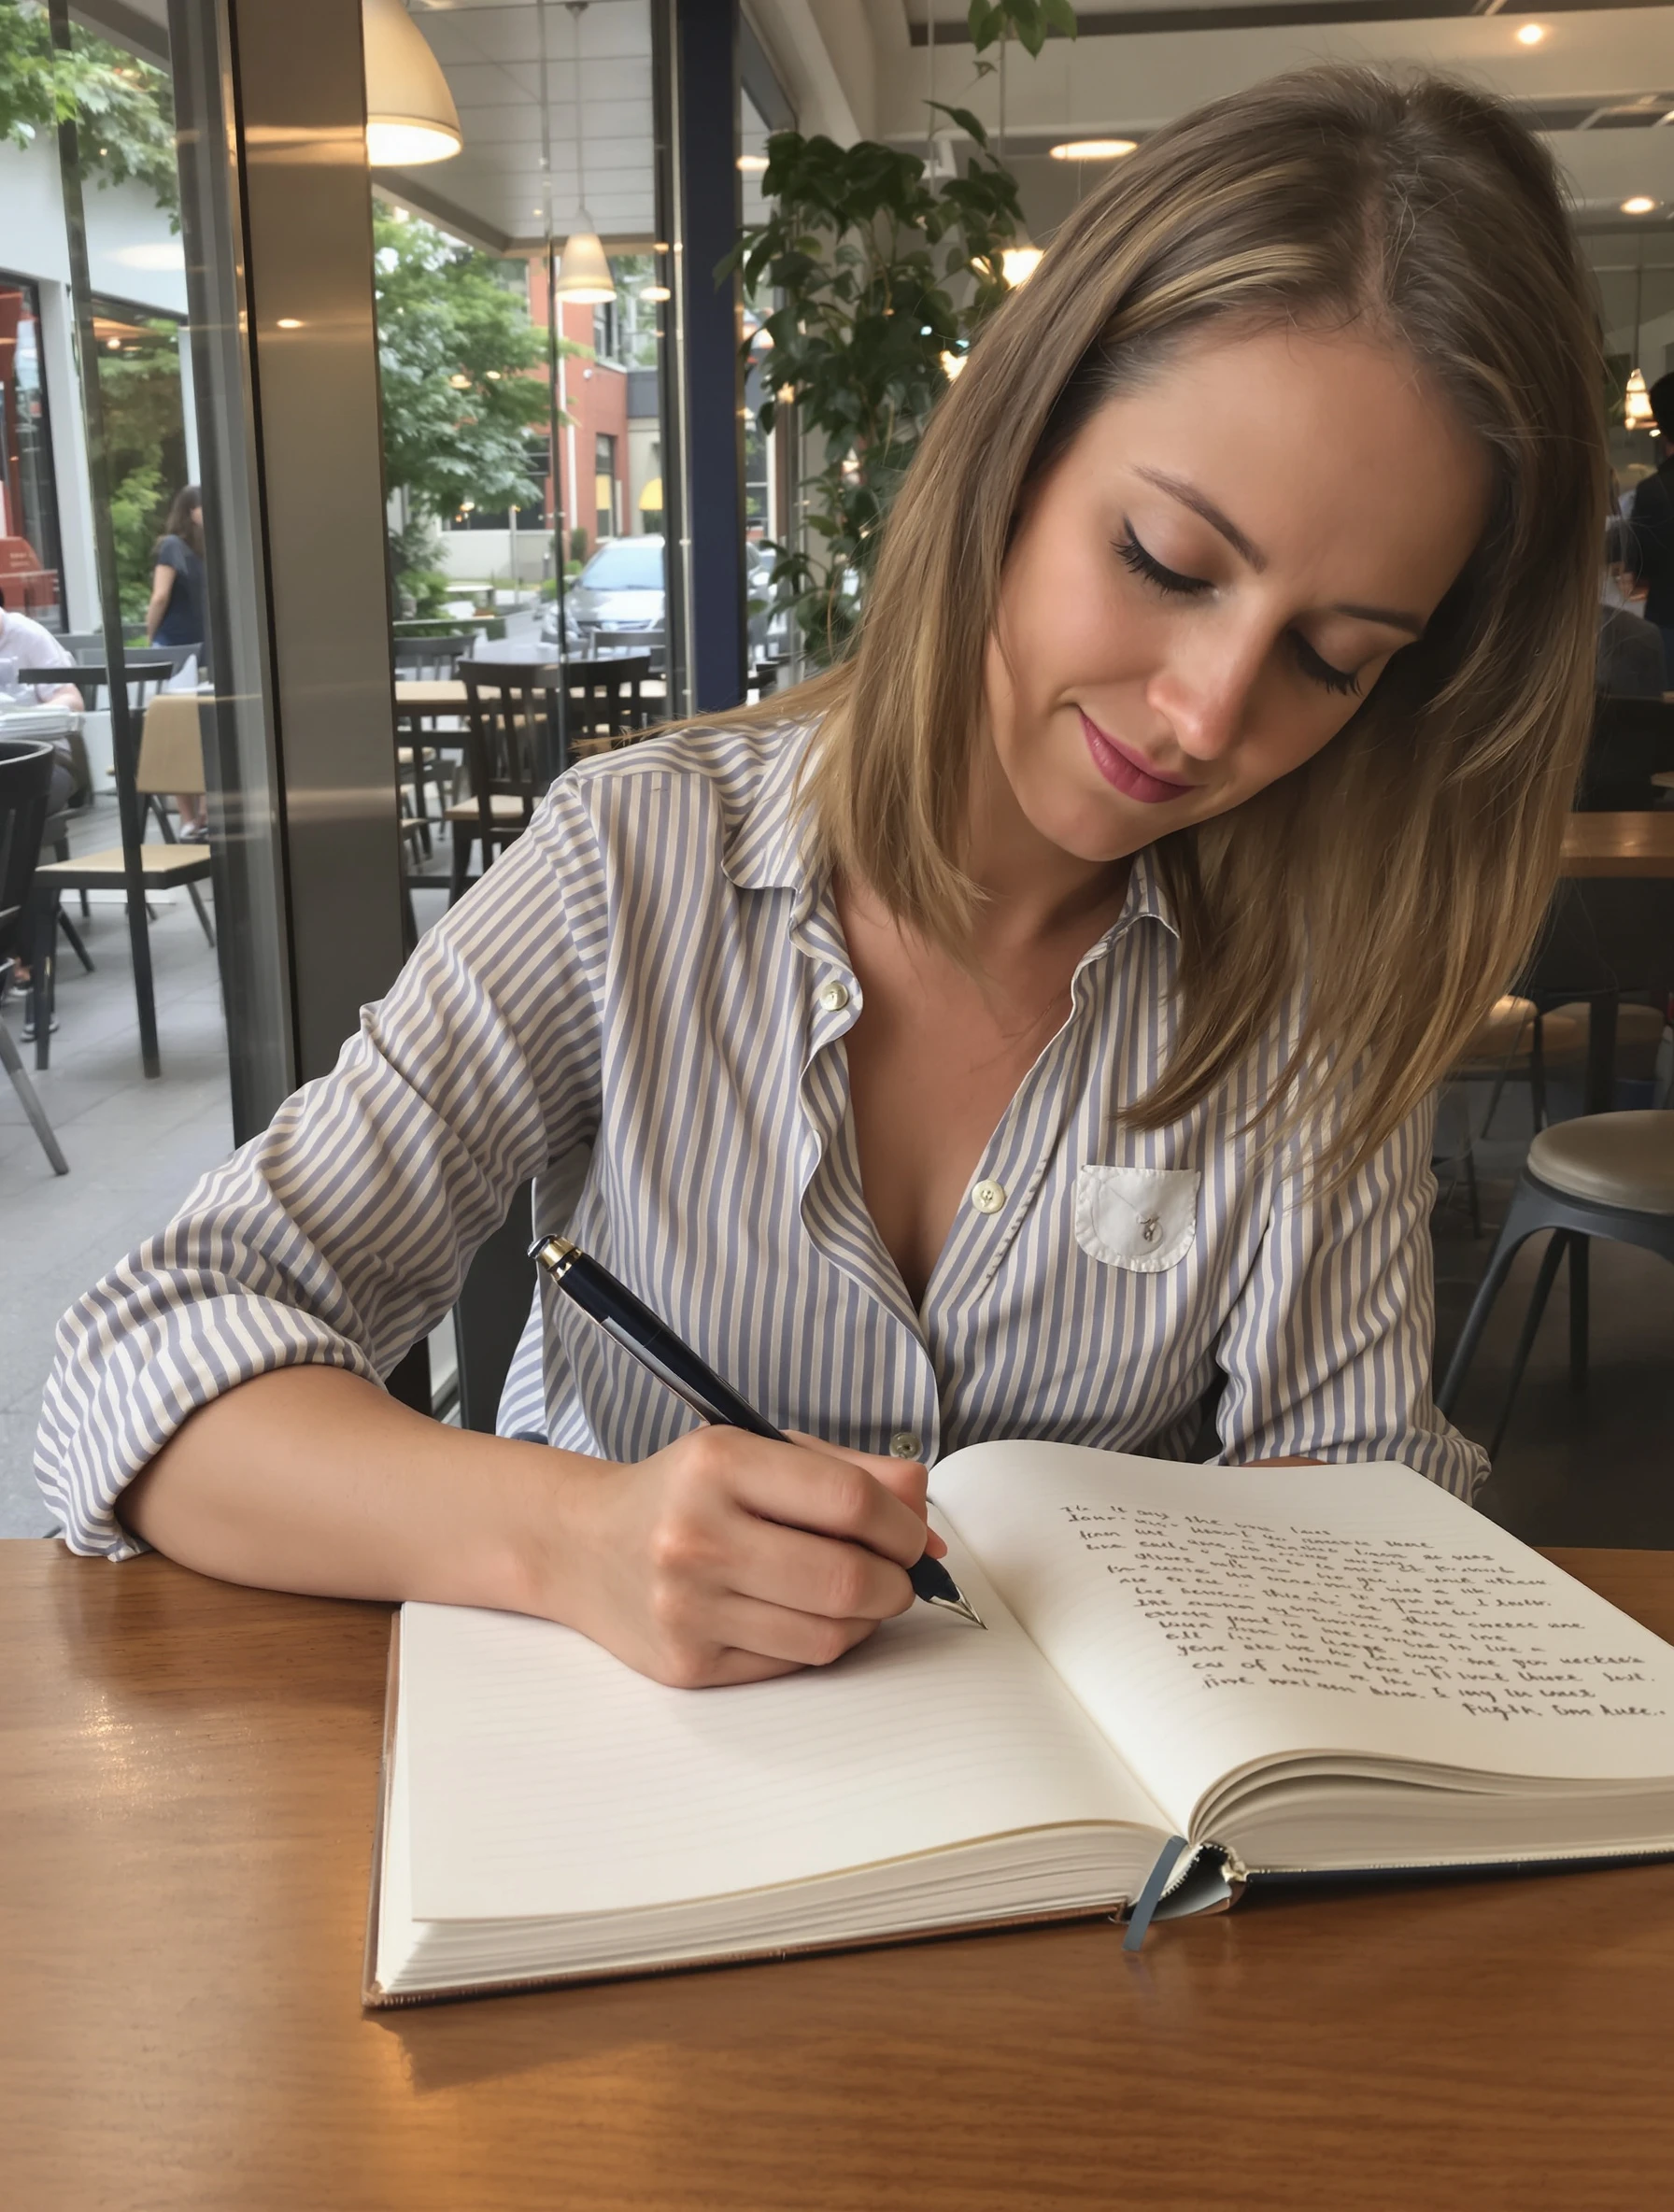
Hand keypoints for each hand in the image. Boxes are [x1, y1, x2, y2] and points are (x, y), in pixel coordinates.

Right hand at [545, 1426, 945, 1688]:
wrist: (582, 1545)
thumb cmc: (685, 1493)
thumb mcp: (758, 1452)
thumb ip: (849, 1471)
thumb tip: (926, 1515)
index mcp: (717, 1464)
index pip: (848, 1501)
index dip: (903, 1524)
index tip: (914, 1534)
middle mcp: (695, 1537)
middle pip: (845, 1578)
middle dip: (896, 1581)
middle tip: (899, 1572)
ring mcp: (687, 1608)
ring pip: (828, 1634)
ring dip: (868, 1618)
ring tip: (858, 1593)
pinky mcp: (687, 1665)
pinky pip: (793, 1665)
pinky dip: (823, 1643)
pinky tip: (811, 1616)